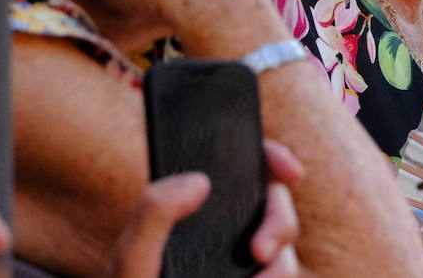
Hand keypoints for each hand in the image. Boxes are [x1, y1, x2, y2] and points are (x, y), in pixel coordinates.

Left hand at [106, 138, 302, 277]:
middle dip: (282, 221)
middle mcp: (223, 233)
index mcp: (194, 211)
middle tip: (261, 251)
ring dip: (281, 268)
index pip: (242, 168)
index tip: (291, 170)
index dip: (274, 157)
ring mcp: (240, 266)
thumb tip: (200, 182)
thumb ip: (152, 213)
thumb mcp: (131, 260)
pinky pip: (281, 276)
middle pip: (276, 204)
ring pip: (286, 251)